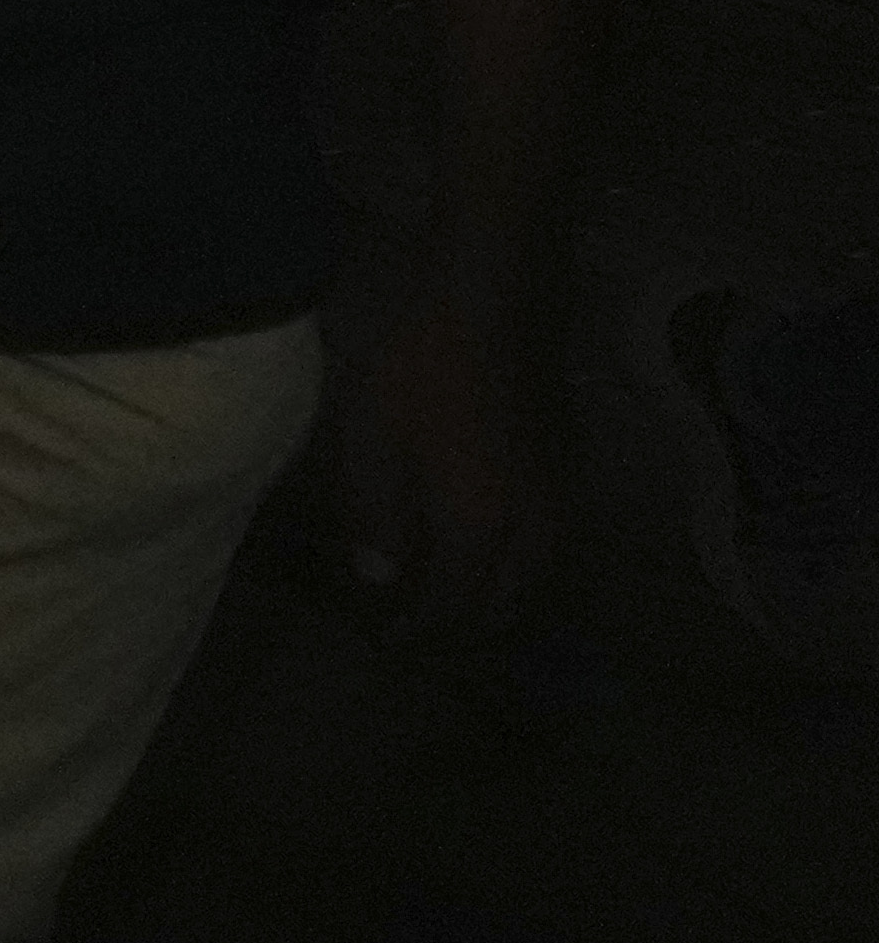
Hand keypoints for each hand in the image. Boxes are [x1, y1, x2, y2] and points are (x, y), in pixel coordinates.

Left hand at [333, 281, 552, 654]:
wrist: (495, 298)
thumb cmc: (419, 364)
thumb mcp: (371, 439)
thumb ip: (375, 517)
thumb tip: (381, 581)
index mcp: (480, 527)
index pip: (455, 605)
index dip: (421, 632)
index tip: (388, 644)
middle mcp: (533, 527)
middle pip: (506, 602)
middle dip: (464, 626)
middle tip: (421, 631)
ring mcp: (561, 497)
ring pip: (538, 576)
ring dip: (499, 598)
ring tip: (455, 599)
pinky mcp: (571, 468)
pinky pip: (551, 543)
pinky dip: (520, 563)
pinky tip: (493, 550)